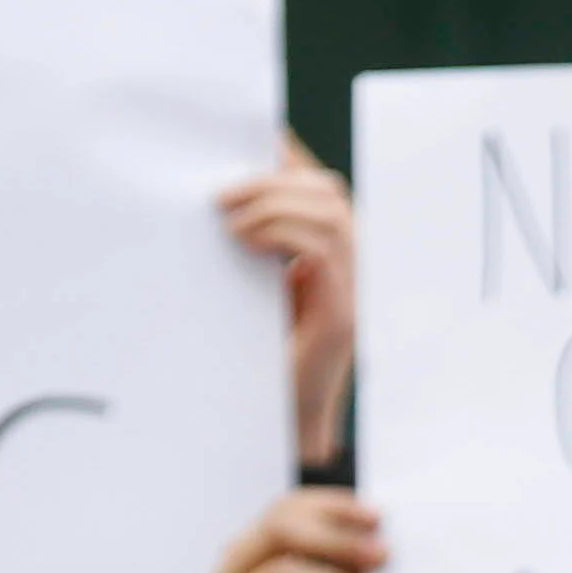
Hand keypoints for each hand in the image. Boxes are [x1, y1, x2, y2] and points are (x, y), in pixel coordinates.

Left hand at [221, 134, 357, 467]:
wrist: (272, 432)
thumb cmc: (254, 365)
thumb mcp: (247, 291)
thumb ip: (249, 249)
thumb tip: (219, 198)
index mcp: (328, 259)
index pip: (319, 189)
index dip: (288, 159)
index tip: (247, 140)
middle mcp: (350, 271)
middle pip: (328, 192)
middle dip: (274, 179)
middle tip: (221, 194)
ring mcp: (352, 293)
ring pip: (330, 214)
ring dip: (274, 205)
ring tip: (228, 220)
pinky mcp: (342, 318)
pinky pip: (326, 252)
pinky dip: (283, 234)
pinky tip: (246, 242)